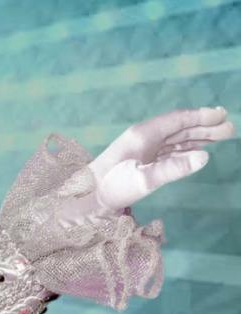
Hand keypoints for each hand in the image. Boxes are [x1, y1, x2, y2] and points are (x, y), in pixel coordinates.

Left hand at [55, 105, 233, 224]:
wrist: (86, 198)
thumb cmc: (111, 188)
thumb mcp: (144, 180)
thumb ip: (174, 169)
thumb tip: (204, 157)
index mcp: (142, 135)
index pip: (177, 120)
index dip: (200, 116)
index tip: (221, 115)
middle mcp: (143, 138)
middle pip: (179, 127)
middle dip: (205, 126)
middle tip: (230, 128)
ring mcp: (142, 149)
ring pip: (175, 139)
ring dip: (198, 137)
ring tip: (222, 137)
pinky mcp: (141, 161)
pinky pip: (169, 151)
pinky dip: (186, 149)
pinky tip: (198, 152)